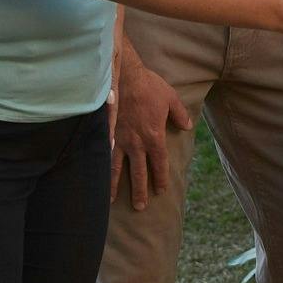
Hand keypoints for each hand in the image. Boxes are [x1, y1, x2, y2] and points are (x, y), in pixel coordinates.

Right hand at [113, 43, 193, 212]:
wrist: (125, 75)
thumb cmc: (149, 86)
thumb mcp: (171, 98)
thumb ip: (179, 115)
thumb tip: (186, 126)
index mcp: (154, 137)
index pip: (159, 164)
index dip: (160, 178)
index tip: (160, 190)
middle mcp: (137, 143)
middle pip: (138, 172)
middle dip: (139, 191)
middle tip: (140, 207)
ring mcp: (120, 140)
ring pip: (117, 168)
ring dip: (115, 186)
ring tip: (113, 201)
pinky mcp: (107, 133)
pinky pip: (104, 155)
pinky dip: (100, 168)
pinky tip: (96, 179)